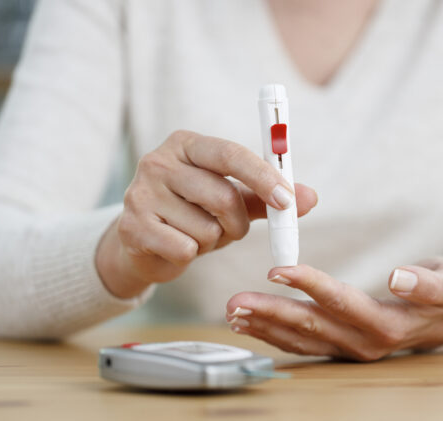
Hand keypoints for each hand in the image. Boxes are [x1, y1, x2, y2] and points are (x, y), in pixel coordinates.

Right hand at [96, 130, 317, 298]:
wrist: (142, 243)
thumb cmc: (193, 214)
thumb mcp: (230, 200)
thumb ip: (267, 197)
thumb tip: (311, 197)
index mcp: (186, 144)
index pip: (232, 154)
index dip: (264, 178)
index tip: (288, 201)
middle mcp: (158, 161)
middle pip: (223, 196)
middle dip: (239, 223)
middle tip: (233, 229)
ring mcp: (140, 193)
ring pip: (206, 229)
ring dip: (213, 240)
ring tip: (196, 234)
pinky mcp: (131, 227)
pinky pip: (185, 249)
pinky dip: (191, 254)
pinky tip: (176, 246)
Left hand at [226, 257, 442, 360]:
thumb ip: (429, 284)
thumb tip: (399, 277)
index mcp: (387, 325)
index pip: (341, 303)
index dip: (310, 286)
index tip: (278, 269)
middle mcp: (363, 343)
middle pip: (311, 326)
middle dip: (272, 313)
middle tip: (237, 302)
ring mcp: (348, 349)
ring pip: (301, 340)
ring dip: (265, 326)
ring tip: (234, 312)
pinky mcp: (338, 347)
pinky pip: (301, 344)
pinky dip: (273, 334)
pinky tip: (249, 323)